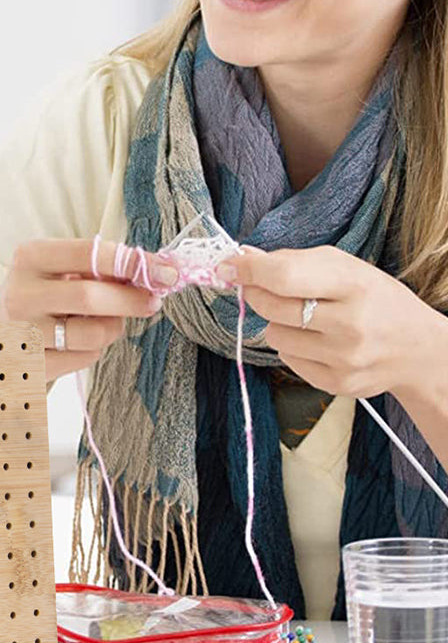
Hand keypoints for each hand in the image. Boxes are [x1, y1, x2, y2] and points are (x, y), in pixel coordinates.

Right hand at [0, 239, 176, 382]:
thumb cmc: (36, 297)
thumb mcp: (54, 270)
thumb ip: (96, 269)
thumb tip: (153, 273)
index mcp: (30, 258)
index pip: (90, 253)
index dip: (133, 262)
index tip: (165, 270)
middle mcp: (22, 293)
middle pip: (92, 296)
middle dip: (133, 300)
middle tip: (153, 301)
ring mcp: (24, 333)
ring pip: (94, 333)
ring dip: (113, 328)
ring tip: (107, 323)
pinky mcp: (33, 365)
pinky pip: (85, 357)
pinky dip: (94, 349)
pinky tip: (80, 342)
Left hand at [218, 245, 444, 399]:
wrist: (416, 349)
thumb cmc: (374, 300)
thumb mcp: (346, 268)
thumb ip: (294, 262)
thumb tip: (243, 258)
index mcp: (354, 284)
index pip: (285, 277)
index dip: (249, 271)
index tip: (227, 266)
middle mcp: (350, 323)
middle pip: (272, 308)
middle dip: (257, 294)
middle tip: (260, 287)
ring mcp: (343, 358)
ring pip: (274, 336)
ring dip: (280, 324)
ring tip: (308, 321)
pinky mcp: (336, 383)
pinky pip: (286, 360)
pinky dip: (293, 348)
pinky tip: (318, 342)